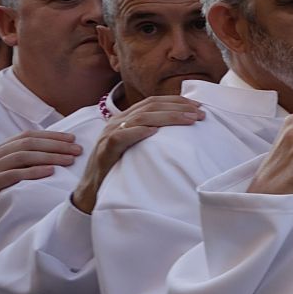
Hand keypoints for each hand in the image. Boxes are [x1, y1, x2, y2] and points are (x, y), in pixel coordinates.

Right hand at [0, 130, 81, 249]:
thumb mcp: (2, 173)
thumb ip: (19, 163)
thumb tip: (51, 155)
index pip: (26, 136)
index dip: (50, 135)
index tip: (72, 139)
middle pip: (27, 143)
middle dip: (54, 144)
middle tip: (76, 149)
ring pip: (22, 156)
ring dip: (49, 156)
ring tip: (69, 160)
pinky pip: (12, 175)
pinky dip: (32, 172)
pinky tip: (50, 172)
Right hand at [70, 96, 203, 214]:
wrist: (93, 192)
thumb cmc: (120, 169)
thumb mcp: (139, 148)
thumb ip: (153, 136)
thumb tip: (183, 128)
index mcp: (126, 119)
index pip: (153, 102)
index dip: (176, 101)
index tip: (198, 105)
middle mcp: (117, 122)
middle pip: (150, 106)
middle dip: (177, 107)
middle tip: (199, 113)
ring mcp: (109, 135)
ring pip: (139, 118)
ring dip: (167, 117)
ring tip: (188, 120)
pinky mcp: (104, 152)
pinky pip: (119, 137)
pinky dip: (137, 132)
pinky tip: (154, 132)